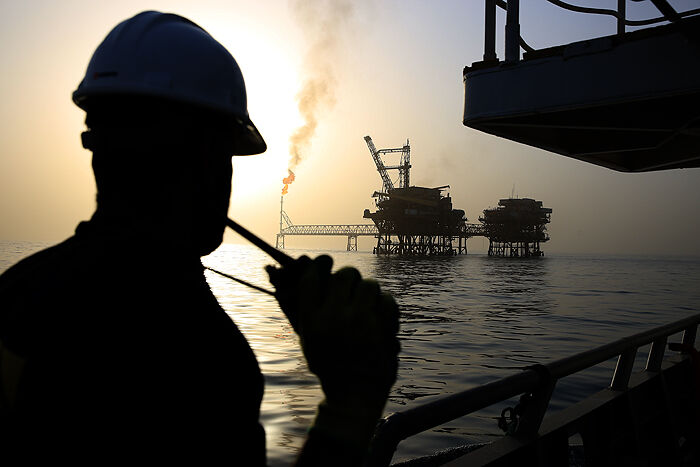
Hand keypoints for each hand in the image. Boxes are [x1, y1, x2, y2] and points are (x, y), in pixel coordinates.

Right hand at [266, 255, 399, 446]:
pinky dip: (385, 304)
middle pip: (344, 275)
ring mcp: (360, 321)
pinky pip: (387, 299)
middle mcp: (334, 317)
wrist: (354, 395)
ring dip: (368, 291)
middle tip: (350, 285)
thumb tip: (284, 273)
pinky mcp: (382, 327)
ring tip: (366, 303)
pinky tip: (379, 314)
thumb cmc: (329, 365)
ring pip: (369, 284)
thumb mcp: (308, 339)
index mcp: (312, 320)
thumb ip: (300, 308)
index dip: (319, 264)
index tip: (325, 261)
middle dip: (348, 277)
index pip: (312, 278)